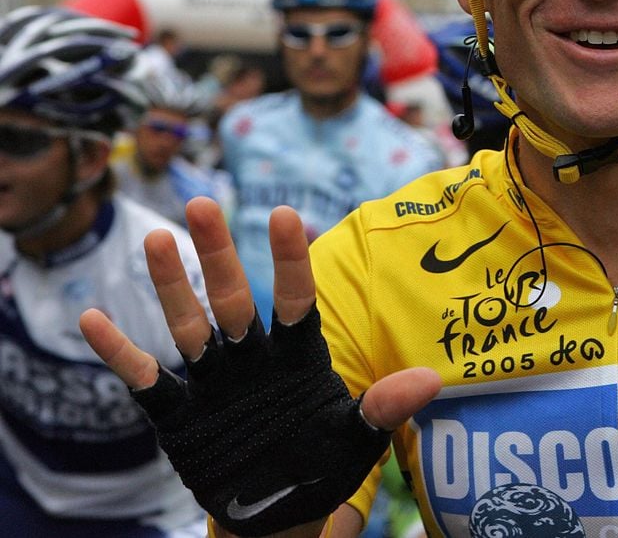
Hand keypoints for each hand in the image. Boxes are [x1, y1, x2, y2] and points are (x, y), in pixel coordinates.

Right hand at [80, 197, 440, 536]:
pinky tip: (92, 318)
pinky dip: (120, 353)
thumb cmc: (326, 463)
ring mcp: (215, 385)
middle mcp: (253, 360)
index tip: (285, 213)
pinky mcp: (182, 417)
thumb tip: (431, 379)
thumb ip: (384, 406)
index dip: (289, 260)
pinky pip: (147, 381)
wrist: (284, 512)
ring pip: (190, 327)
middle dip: (217, 255)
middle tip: (201, 203)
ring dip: (172, 287)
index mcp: (298, 357)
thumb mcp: (359, 437)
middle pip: (233, 300)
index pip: (294, 299)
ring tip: (157, 240)